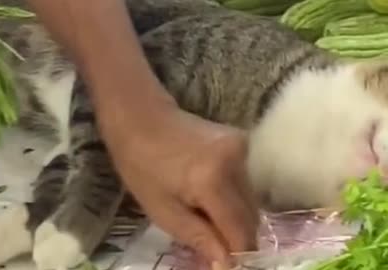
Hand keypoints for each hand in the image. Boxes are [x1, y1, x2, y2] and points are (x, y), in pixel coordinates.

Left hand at [101, 99, 259, 266]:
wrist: (141, 118)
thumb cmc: (141, 166)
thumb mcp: (163, 211)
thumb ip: (199, 238)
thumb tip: (226, 265)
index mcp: (212, 180)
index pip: (241, 230)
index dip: (236, 254)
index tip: (223, 265)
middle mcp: (237, 161)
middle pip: (251, 216)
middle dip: (235, 236)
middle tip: (211, 245)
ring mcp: (243, 148)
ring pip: (251, 200)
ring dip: (235, 217)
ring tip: (205, 215)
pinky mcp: (243, 141)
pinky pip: (246, 182)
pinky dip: (233, 197)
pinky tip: (210, 195)